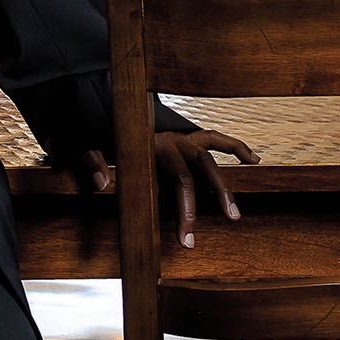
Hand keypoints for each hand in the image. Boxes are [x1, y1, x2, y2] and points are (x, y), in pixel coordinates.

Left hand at [71, 129, 258, 247]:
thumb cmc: (93, 127)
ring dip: (223, 184)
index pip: (179, 180)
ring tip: (234, 213)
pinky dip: (233, 146)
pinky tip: (253, 160)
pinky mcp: (183, 133)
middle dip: (205, 204)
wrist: (96, 100)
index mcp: (151, 142)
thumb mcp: (86, 143)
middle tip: (206, 236)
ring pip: (209, 158)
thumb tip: (103, 183)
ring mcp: (178, 134)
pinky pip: (213, 137)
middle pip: (196, 173)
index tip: (187, 239)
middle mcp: (170, 137)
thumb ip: (93, 160)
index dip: (186, 210)